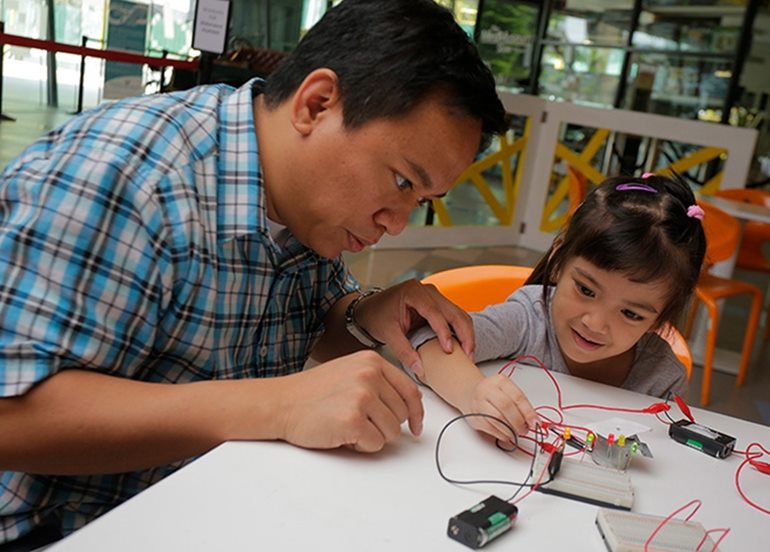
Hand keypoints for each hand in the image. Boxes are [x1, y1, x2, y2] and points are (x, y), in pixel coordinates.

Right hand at [278, 350, 422, 452]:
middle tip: (358, 421)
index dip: (416, 412)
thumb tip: (410, 404)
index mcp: (372, 361)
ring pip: (392, 432)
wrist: (281, 403)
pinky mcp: (353, 420)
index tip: (417, 426)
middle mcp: (370, 375)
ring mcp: (362, 397)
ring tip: (347, 425)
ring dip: (372, 436)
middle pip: (402, 414)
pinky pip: (375, 444)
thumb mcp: (350, 372)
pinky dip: (360, 446)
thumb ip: (378, 382)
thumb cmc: (312, 392)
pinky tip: (341, 434)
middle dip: (384, 425)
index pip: (410, 390)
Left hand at [354, 279, 473, 376]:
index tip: (449, 350)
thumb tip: (420, 368)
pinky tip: (463, 346)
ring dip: (467, 334)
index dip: (444, 332)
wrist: (372, 307)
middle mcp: (428, 291)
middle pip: (454, 311)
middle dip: (465, 334)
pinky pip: (455, 317)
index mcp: (414, 292)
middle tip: (468, 355)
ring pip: (459, 314)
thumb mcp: (388, 334)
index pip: (435, 312)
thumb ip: (404, 351)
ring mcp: (435, 296)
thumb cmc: (377, 315)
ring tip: (469, 354)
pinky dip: (461, 331)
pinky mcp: (438, 305)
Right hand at [461, 374, 536, 443]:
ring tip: (516, 433)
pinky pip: (490, 428)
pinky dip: (501, 434)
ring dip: (510, 429)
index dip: (528, 412)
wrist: (471, 393)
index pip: (517, 397)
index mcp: (500, 381)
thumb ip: (521, 404)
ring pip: (497, 418)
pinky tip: (507, 434)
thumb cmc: (494, 393)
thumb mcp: (508, 391)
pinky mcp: (473, 416)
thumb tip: (534, 421)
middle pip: (506, 406)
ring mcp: (478, 403)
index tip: (535, 422)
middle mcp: (487, 390)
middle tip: (524, 429)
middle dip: (518, 421)